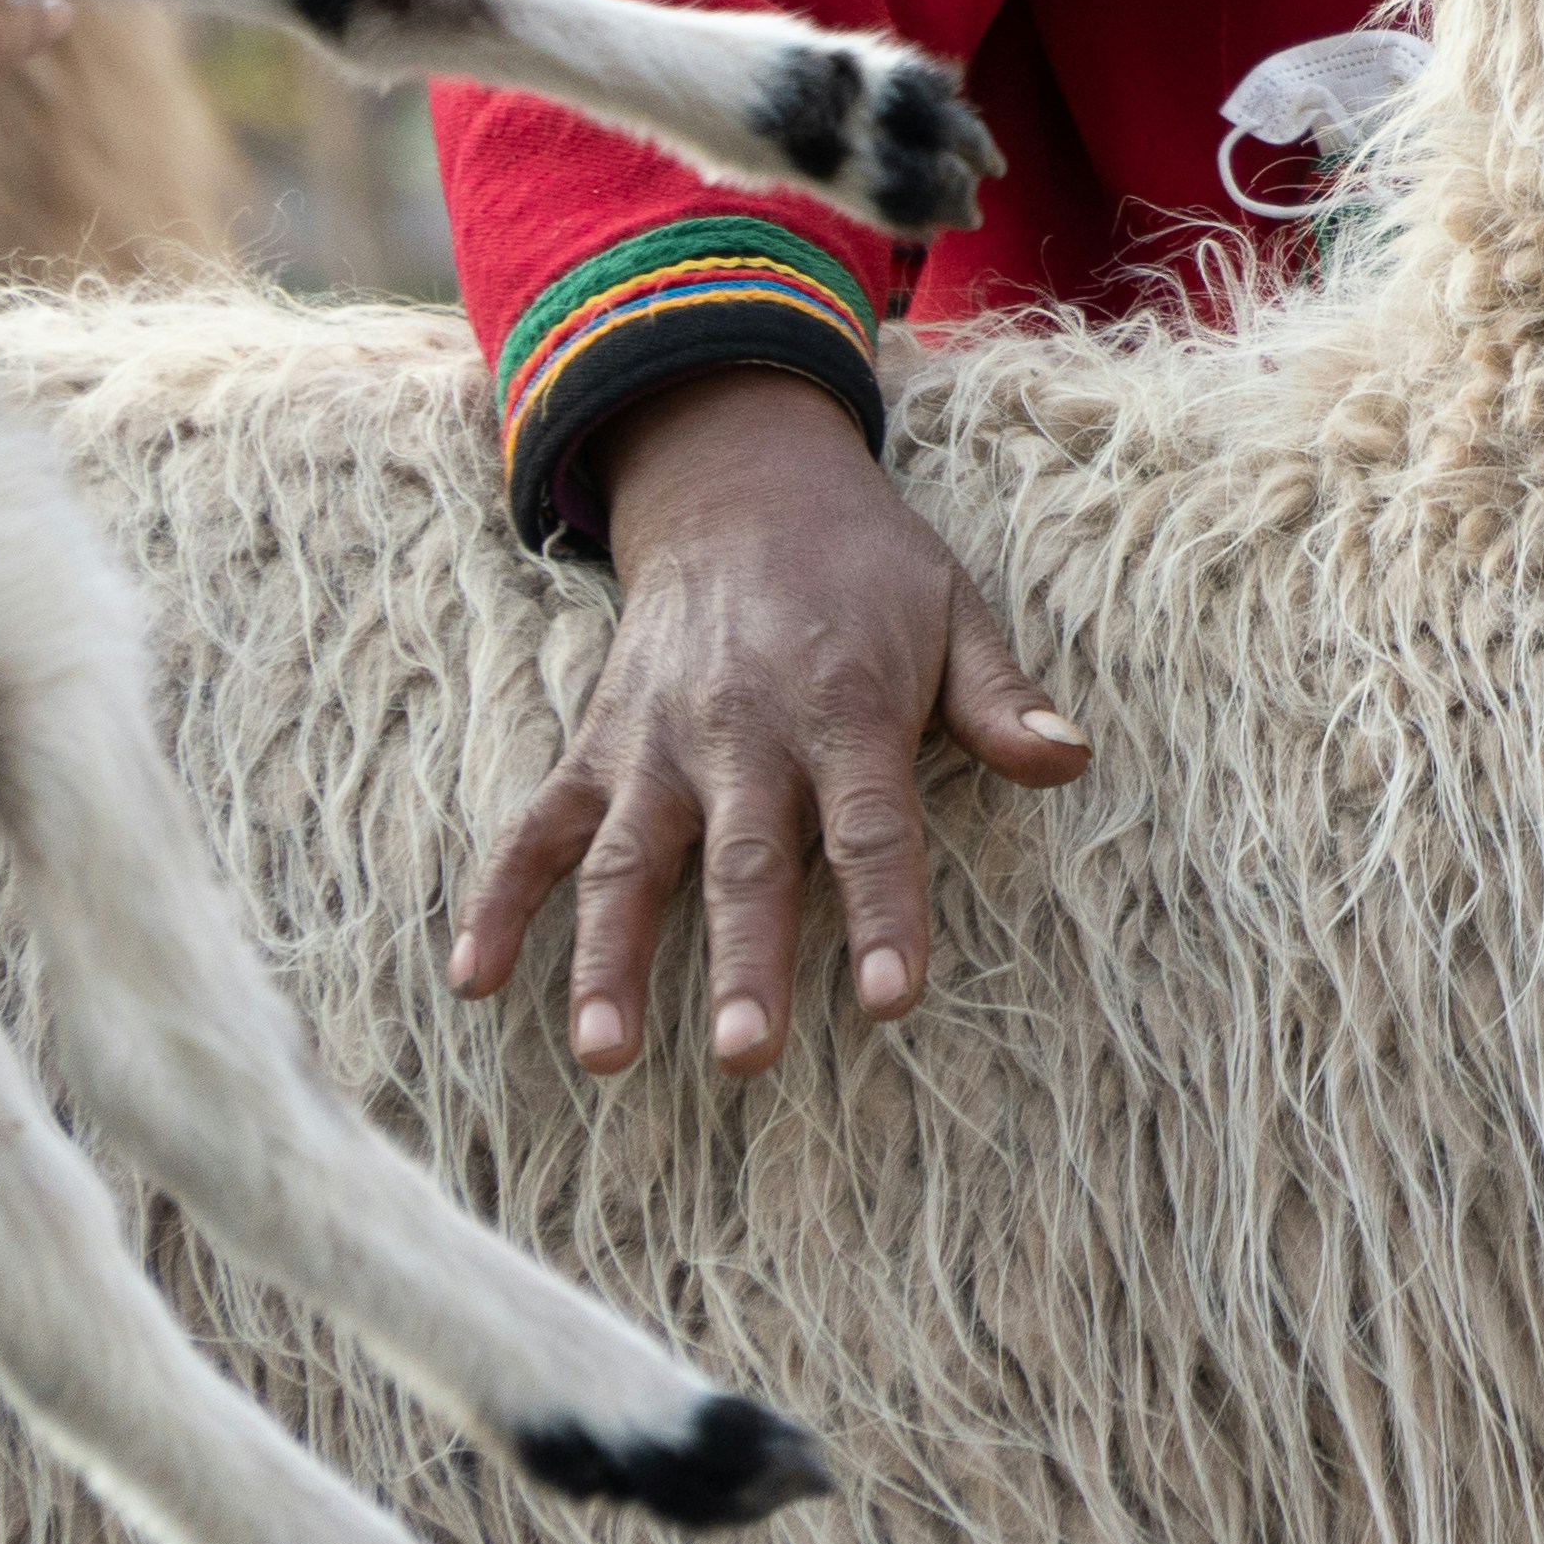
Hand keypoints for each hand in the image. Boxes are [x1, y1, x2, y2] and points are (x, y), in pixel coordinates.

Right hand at [452, 368, 1090, 1077]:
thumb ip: (1000, 700)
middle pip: (745, 861)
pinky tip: (471, 979)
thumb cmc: (866, 570)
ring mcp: (657, 742)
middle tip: (747, 1057)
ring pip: (627, 861)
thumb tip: (1072, 759)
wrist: (742, 487)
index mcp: (846, 706)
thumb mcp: (955, 610)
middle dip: (743, 960)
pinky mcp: (596, 745)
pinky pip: (534, 828)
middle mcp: (743, 731)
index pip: (872, 828)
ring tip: (606, 1053)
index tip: (888, 1000)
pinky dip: (496, 900)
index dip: (883, 913)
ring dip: (609, 958)